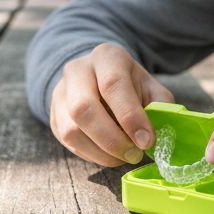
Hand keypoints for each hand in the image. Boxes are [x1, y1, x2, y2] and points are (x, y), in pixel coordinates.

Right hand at [49, 43, 174, 166]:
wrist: (99, 79)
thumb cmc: (131, 87)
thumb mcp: (151, 89)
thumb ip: (160, 107)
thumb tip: (159, 134)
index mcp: (107, 56)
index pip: (113, 84)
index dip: (130, 117)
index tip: (146, 142)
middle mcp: (77, 70)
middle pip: (84, 108)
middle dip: (112, 139)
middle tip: (134, 154)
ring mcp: (60, 92)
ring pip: (71, 130)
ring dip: (101, 152)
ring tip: (123, 157)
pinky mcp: (53, 115)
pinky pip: (67, 142)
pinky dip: (91, 155)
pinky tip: (108, 154)